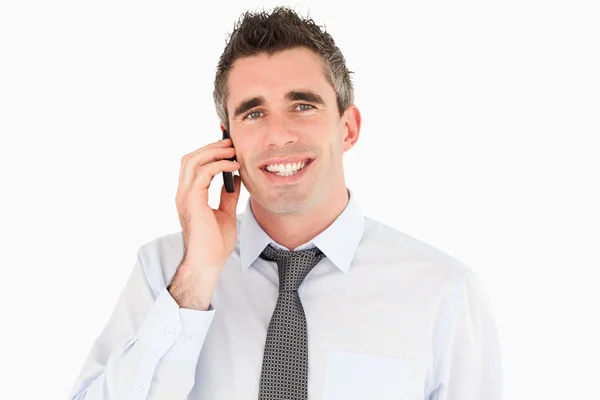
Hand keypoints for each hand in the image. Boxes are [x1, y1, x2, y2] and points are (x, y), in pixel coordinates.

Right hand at [170, 138, 240, 308]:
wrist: (209, 261)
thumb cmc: (216, 243)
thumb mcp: (226, 212)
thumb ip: (228, 195)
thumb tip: (237, 178)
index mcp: (189, 195)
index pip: (192, 165)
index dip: (207, 152)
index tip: (227, 146)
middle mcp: (183, 193)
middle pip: (190, 158)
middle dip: (210, 147)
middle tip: (230, 143)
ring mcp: (185, 196)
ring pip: (193, 161)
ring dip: (214, 152)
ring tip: (232, 150)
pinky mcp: (192, 200)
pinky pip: (204, 173)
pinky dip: (219, 165)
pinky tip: (234, 166)